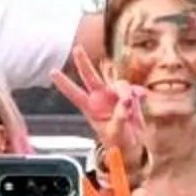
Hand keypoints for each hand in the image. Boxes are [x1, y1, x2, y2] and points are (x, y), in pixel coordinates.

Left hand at [51, 43, 145, 159]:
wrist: (133, 146)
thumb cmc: (118, 143)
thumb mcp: (116, 133)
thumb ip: (120, 117)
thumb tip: (126, 101)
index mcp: (91, 109)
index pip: (75, 94)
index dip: (64, 83)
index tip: (52, 72)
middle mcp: (101, 99)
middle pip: (90, 77)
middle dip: (83, 62)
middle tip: (77, 48)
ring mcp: (115, 96)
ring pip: (119, 84)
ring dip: (125, 91)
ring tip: (130, 103)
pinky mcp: (129, 97)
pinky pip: (134, 90)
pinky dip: (138, 93)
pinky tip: (142, 97)